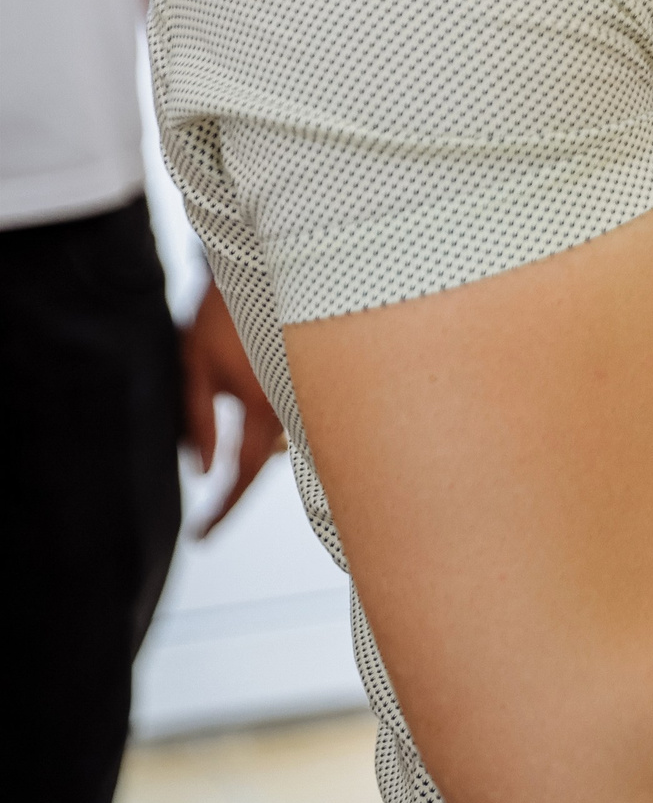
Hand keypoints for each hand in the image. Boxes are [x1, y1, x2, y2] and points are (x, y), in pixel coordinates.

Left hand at [180, 284, 285, 535]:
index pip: (240, 476)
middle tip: (213, 494)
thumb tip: (204, 470)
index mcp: (260, 407)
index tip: (200, 536)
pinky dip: (274, 425)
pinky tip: (258, 399)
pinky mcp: (308, 381)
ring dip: (257, 447)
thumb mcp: (194, 364)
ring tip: (233, 425)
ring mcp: (305, 394)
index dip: (221, 510)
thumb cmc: (223, 312)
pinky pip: (294, 419)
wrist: (267, 266)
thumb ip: (197, 419)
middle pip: (267, 465)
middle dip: (240, 480)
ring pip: (281, 442)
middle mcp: (292, 406)